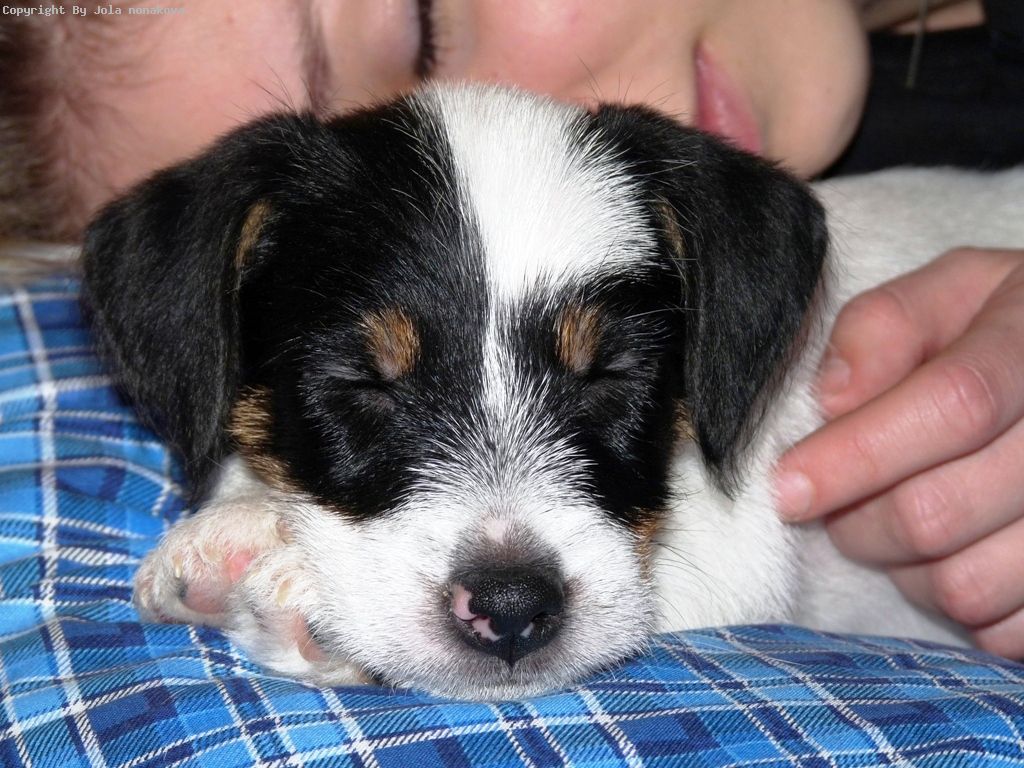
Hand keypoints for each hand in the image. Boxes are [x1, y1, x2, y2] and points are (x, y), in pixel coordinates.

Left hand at [774, 247, 1023, 658]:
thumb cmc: (1003, 327)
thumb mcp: (953, 291)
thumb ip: (886, 325)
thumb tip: (833, 397)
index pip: (953, 406)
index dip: (857, 454)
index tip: (788, 488)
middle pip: (939, 512)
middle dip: (856, 521)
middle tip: (834, 503)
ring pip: (964, 586)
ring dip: (901, 569)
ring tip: (897, 522)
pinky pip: (1002, 632)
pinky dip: (956, 606)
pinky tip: (954, 554)